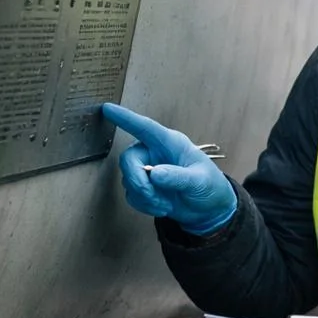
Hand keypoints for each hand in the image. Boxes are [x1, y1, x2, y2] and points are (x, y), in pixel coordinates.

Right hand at [102, 102, 235, 234]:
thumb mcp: (200, 181)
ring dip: (145, 196)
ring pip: (128, 179)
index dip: (125, 118)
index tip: (107, 108)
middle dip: (137, 180)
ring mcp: (148, 170)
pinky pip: (131, 195)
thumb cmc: (210, 186)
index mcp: (170, 143)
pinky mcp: (145, 187)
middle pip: (128, 159)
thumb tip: (154, 174)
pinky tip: (162, 207)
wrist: (210, 209)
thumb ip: (178, 176)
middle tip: (152, 196)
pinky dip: (144, 205)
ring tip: (166, 204)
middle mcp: (155, 153)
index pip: (145, 127)